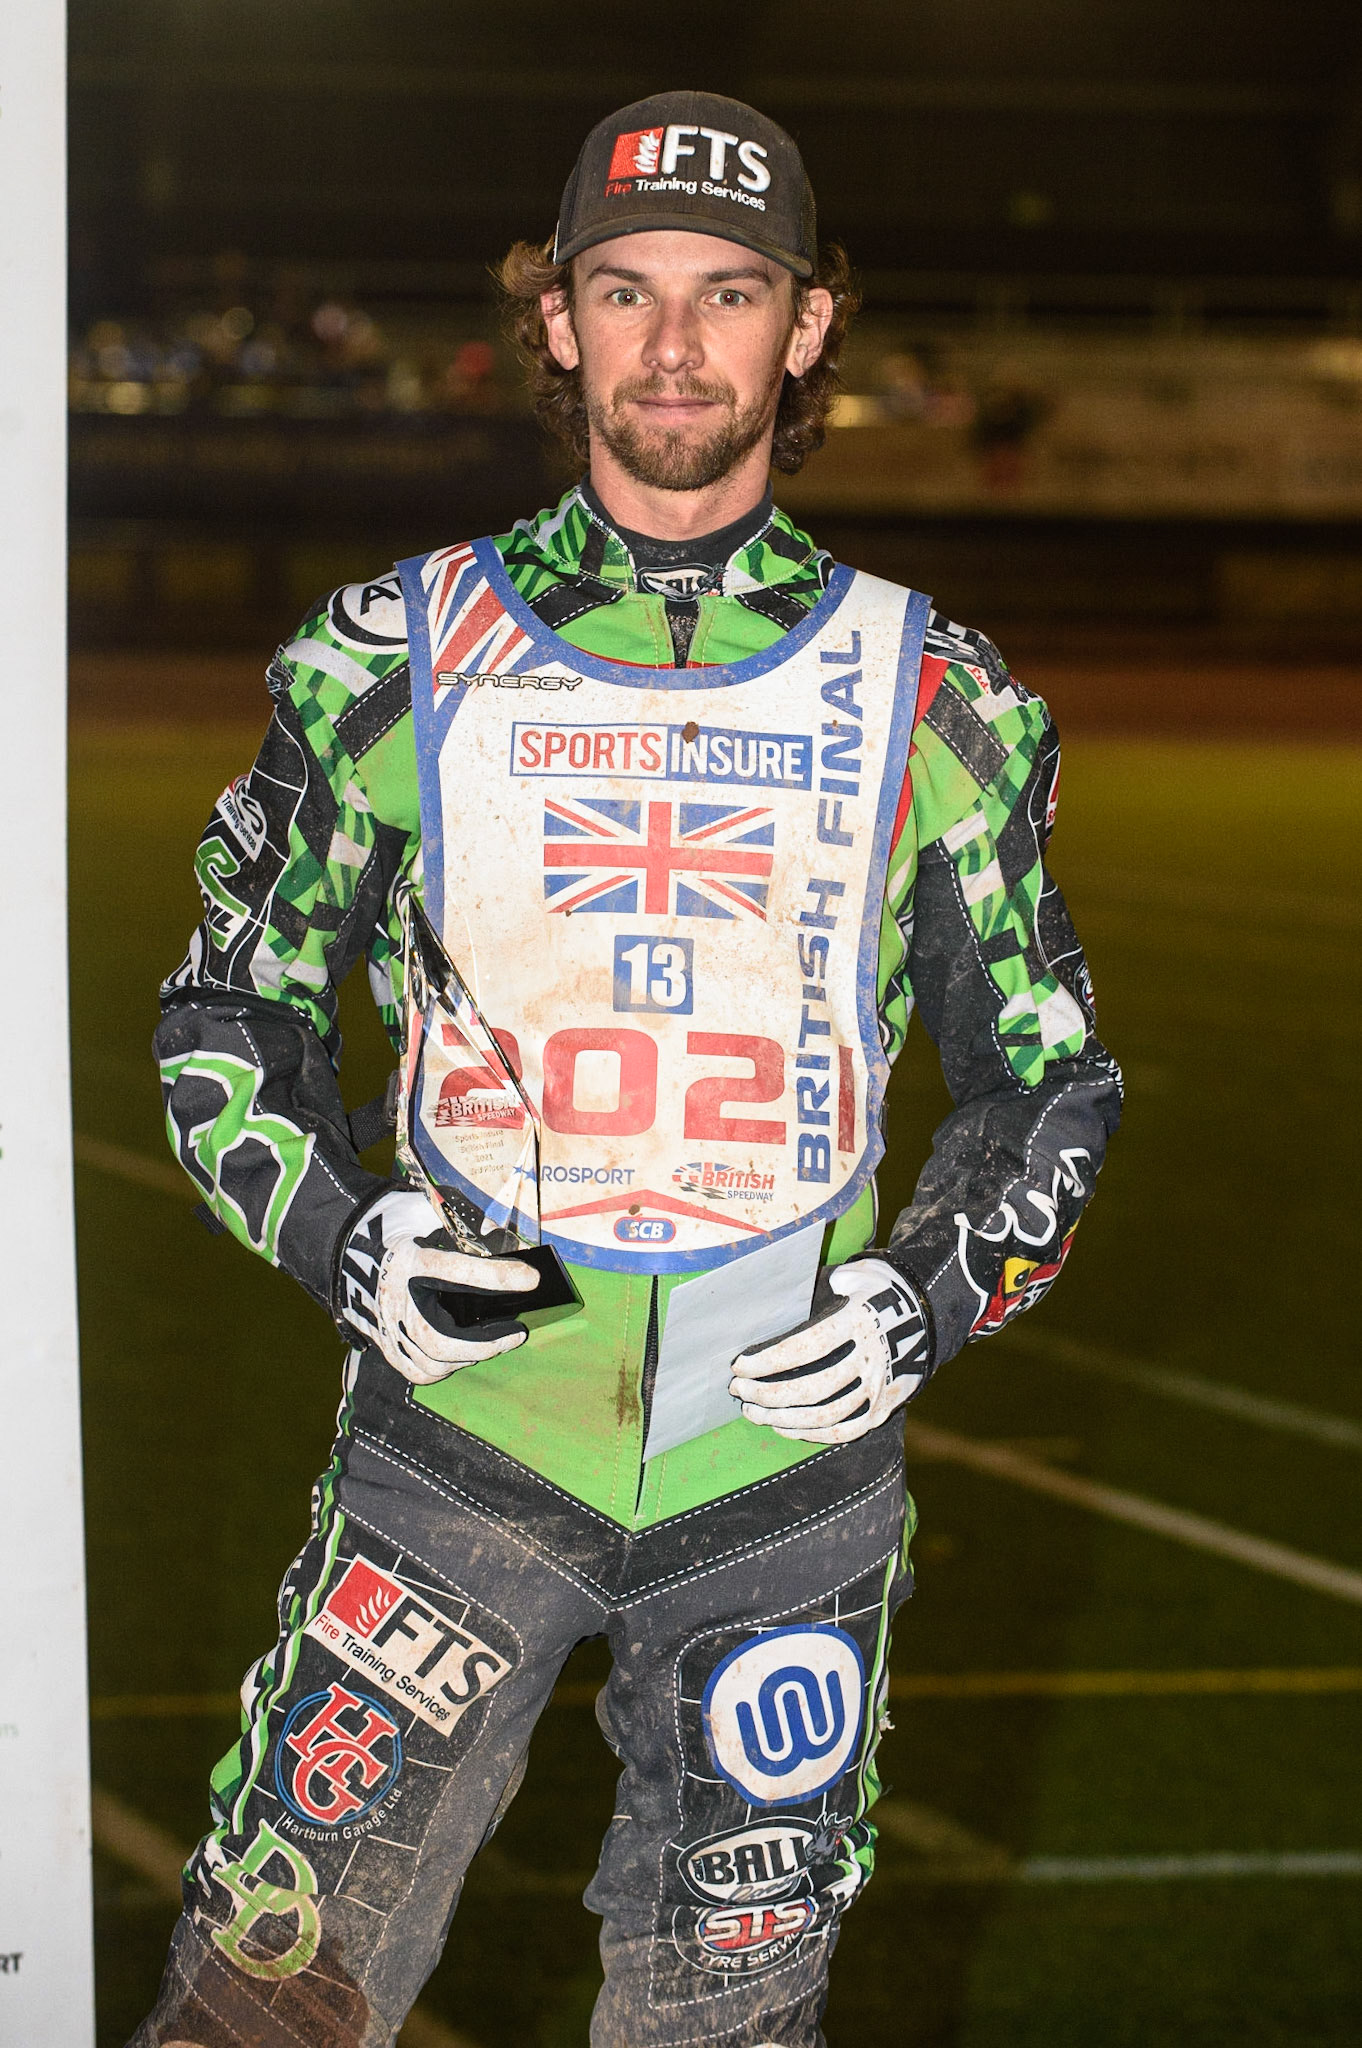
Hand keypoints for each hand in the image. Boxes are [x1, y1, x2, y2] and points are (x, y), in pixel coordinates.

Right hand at [335, 1188, 536, 1383]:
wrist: (346, 1245)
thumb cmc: (394, 1227)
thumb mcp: (424, 1211)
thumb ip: (462, 1225)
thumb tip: (503, 1240)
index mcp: (406, 1259)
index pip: (457, 1272)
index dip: (497, 1276)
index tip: (532, 1278)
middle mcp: (393, 1299)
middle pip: (439, 1337)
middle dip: (485, 1342)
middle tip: (516, 1332)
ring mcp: (385, 1327)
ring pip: (431, 1361)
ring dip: (469, 1356)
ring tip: (495, 1343)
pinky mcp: (384, 1344)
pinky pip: (418, 1370)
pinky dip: (446, 1367)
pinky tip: (466, 1355)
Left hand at [730, 1259, 929, 1443]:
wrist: (930, 1312)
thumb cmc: (878, 1290)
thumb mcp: (854, 1276)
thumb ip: (821, 1284)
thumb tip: (780, 1292)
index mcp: (858, 1323)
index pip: (804, 1349)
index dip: (767, 1361)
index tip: (738, 1365)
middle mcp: (870, 1359)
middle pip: (810, 1388)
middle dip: (766, 1393)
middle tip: (739, 1390)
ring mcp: (879, 1388)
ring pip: (824, 1416)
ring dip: (781, 1418)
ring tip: (752, 1412)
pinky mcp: (883, 1409)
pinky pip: (844, 1432)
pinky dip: (810, 1434)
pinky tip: (783, 1426)